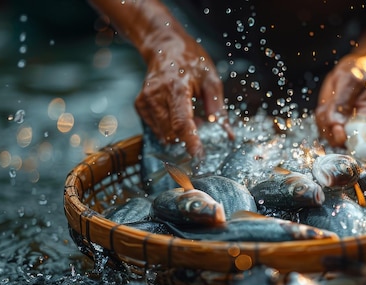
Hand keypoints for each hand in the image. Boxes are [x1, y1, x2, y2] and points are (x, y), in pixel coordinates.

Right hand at [134, 34, 230, 157]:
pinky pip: (156, 128)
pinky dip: (168, 127)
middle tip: (199, 120)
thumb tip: (226, 132)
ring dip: (178, 132)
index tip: (199, 156)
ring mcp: (145, 100)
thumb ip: (217, 107)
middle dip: (188, 135)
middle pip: (172, 132)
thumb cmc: (190, 61)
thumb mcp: (211, 79)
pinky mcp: (140, 105)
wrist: (165, 47)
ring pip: (163, 134)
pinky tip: (174, 112)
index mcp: (176, 88)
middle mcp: (157, 95)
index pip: (182, 123)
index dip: (191, 142)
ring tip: (187, 112)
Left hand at [316, 54, 365, 146]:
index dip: (346, 138)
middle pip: (342, 142)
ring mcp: (347, 127)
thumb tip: (336, 124)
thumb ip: (342, 102)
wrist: (356, 68)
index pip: (361, 139)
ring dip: (324, 121)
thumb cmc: (359, 71)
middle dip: (330, 128)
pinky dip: (320, 117)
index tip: (337, 127)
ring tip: (331, 102)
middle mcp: (360, 126)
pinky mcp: (336, 125)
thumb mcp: (351, 80)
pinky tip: (328, 105)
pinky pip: (322, 128)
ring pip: (329, 136)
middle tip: (330, 108)